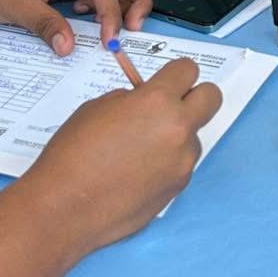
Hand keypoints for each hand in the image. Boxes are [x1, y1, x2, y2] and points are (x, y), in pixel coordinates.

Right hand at [27, 56, 222, 248]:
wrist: (65, 206)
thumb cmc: (72, 153)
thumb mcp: (98, 108)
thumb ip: (132, 100)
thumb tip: (146, 102)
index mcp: (157, 101)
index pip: (188, 70)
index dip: (176, 73)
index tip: (168, 80)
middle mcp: (179, 129)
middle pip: (212, 98)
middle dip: (195, 96)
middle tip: (171, 106)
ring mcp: (183, 161)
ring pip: (194, 136)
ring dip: (176, 137)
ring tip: (138, 152)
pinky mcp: (179, 188)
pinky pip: (182, 164)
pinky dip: (166, 163)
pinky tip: (136, 174)